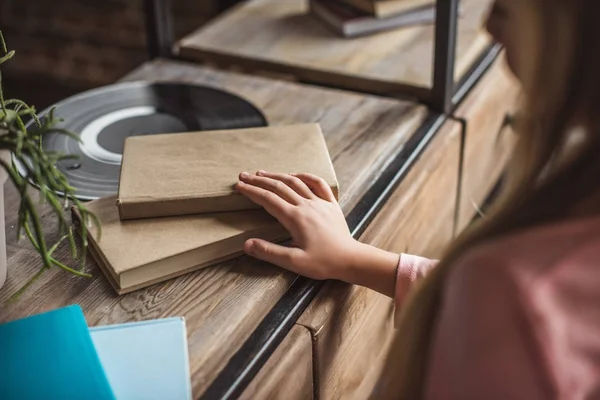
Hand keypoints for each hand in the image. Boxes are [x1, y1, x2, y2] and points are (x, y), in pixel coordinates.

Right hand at [236, 170, 359, 280]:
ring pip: (296, 182)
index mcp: (295, 218)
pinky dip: (305, 176)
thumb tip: (246, 244)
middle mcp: (306, 206)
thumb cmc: (323, 263)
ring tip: (263, 173)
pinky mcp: (331, 204)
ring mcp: (320, 202)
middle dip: (259, 180)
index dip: (251, 191)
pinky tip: (296, 174)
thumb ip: (269, 252)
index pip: (268, 200)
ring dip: (278, 175)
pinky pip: (318, 183)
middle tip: (244, 175)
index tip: (239, 186)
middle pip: (279, 187)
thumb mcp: (294, 262)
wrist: (351, 259)